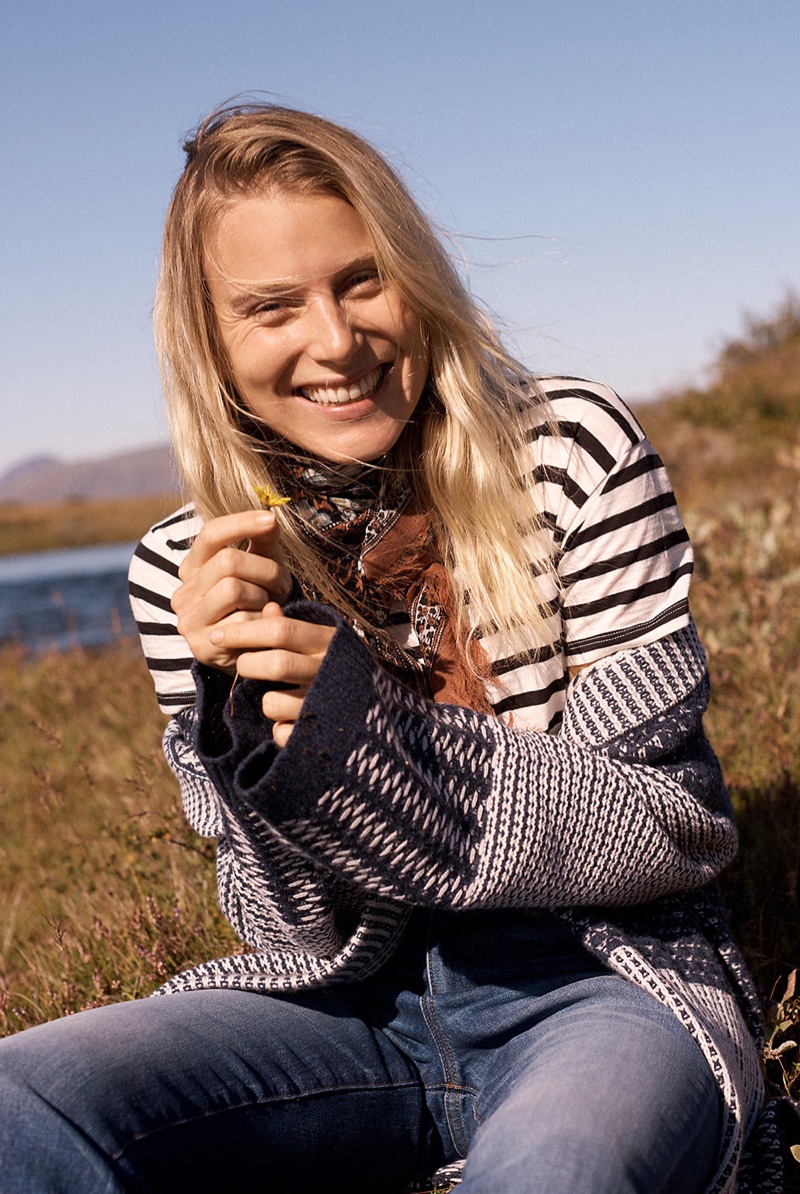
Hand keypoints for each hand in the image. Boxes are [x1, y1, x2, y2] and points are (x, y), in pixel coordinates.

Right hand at [171, 510, 292, 671]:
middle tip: (281, 583)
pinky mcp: (202, 646)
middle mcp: (183, 592)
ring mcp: (189, 620)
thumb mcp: (262, 566)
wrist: (253, 652)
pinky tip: (263, 627)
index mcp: (193, 566)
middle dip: (265, 569)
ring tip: (271, 605)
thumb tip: (270, 517)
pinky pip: (242, 622)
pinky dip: (262, 622)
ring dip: (263, 596)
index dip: (242, 523)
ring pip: (233, 589)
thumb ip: (263, 542)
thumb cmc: (258, 602)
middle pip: (228, 561)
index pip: (211, 533)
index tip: (271, 520)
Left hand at [210, 603, 335, 746]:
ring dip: (267, 701)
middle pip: (276, 663)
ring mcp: (325, 704)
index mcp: (328, 642)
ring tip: (280, 697)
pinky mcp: (320, 734)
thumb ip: (293, 626)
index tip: (217, 636)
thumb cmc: (339, 667)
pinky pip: (281, 732)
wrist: (379, 712)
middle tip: (245, 665)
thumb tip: (268, 607)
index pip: (280, 630)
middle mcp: (329, 670)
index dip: (244, 632)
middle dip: (248, 665)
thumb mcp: (322, 641)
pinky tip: (294, 721)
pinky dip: (280, 729)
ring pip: (273, 702)